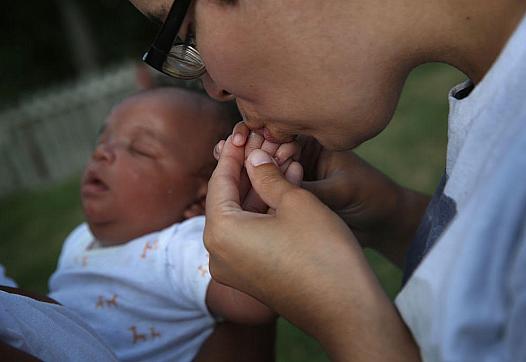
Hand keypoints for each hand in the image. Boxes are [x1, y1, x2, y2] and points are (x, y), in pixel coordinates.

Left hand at [205, 137, 419, 360]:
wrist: (346, 308)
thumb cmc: (322, 252)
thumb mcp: (296, 202)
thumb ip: (268, 175)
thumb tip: (254, 160)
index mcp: (221, 232)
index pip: (220, 182)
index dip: (233, 154)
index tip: (241, 133)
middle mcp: (219, 254)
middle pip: (228, 200)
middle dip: (248, 171)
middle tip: (260, 144)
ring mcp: (234, 270)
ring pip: (241, 218)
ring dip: (259, 191)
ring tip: (281, 163)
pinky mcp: (251, 278)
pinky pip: (250, 236)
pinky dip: (263, 213)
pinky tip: (284, 190)